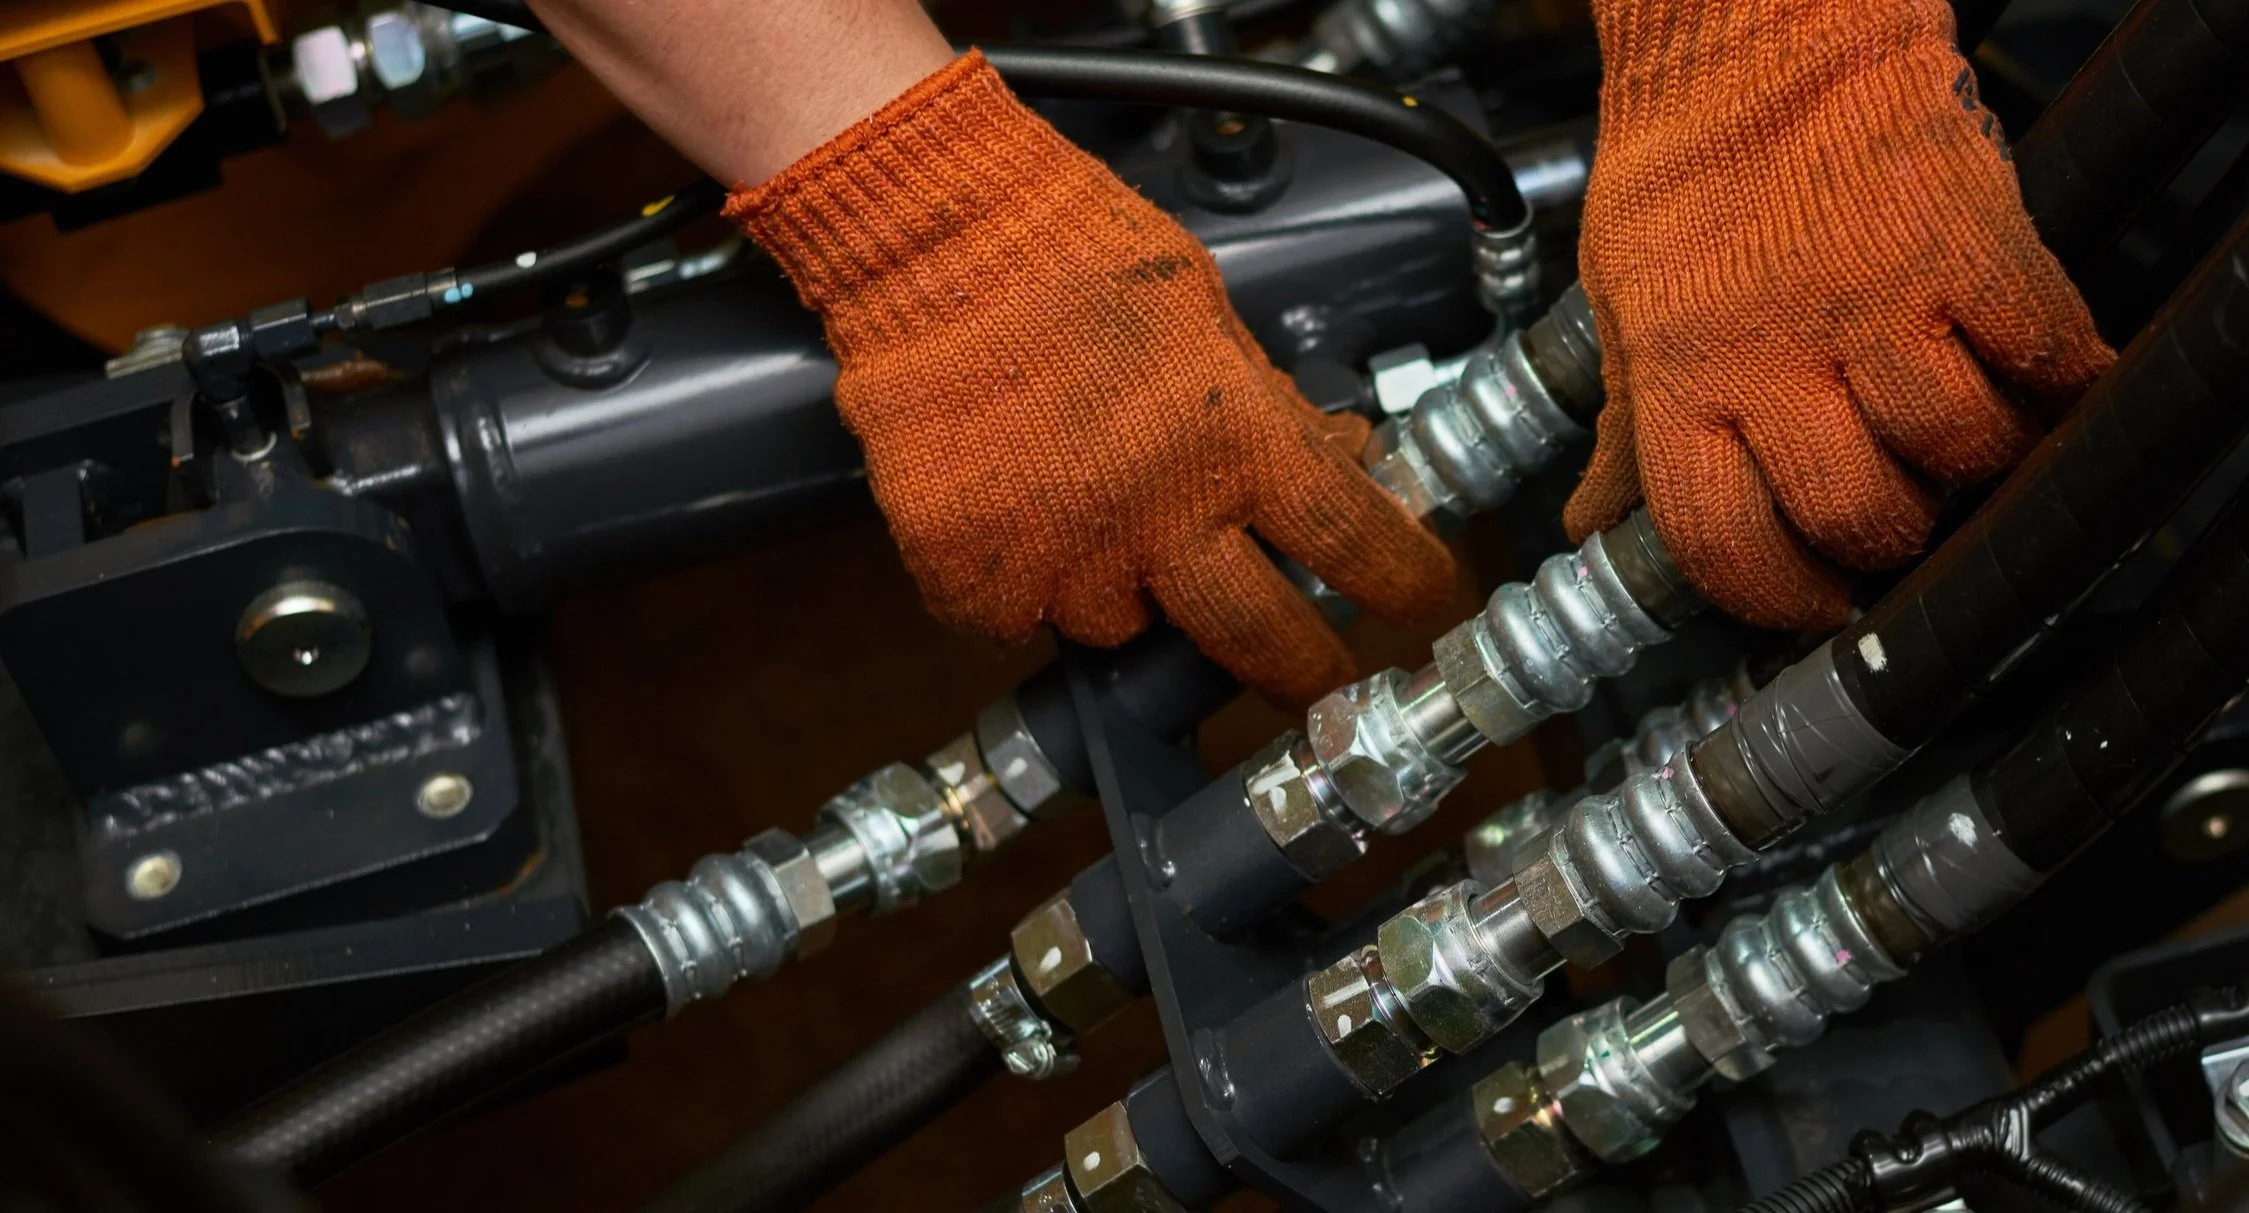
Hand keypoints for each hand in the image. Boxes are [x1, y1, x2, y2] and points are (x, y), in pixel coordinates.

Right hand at [729, 53, 1455, 707]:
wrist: (930, 242)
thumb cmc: (1069, 255)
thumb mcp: (1205, 318)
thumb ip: (1265, 409)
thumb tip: (1333, 459)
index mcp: (1235, 435)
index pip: (1354, 540)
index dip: (1404, 584)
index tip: (1421, 604)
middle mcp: (1157, 512)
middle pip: (1259, 641)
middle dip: (1300, 672)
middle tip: (1311, 678)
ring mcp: (1062, 556)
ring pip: (1123, 628)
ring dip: (1127, 592)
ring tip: (1093, 512)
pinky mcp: (974, 577)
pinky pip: (1017, 619)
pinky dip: (1023, 586)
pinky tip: (1017, 517)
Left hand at [1564, 0, 2112, 629]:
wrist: (1755, 35)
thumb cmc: (1684, 168)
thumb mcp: (1621, 306)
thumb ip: (1629, 428)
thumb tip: (1594, 529)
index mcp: (1680, 378)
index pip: (1725, 545)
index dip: (1778, 599)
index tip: (1811, 603)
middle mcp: (1776, 352)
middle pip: (1858, 518)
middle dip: (1886, 545)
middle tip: (1894, 521)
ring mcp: (1877, 300)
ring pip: (1958, 451)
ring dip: (1975, 467)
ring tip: (1957, 442)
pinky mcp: (1966, 245)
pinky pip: (2039, 356)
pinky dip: (2056, 383)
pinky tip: (2035, 380)